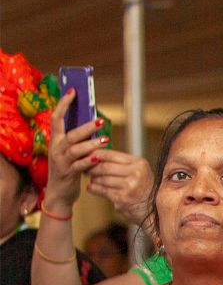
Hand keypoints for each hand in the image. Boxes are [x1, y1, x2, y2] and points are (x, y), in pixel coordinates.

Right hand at [43, 91, 106, 213]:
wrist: (59, 193)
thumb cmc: (68, 167)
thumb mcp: (70, 150)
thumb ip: (78, 138)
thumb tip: (93, 121)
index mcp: (55, 139)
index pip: (56, 118)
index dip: (64, 104)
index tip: (73, 91)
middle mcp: (56, 148)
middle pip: (70, 134)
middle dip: (86, 127)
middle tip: (101, 121)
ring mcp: (61, 161)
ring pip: (75, 149)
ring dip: (91, 144)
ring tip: (106, 140)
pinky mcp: (68, 173)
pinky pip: (79, 166)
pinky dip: (89, 161)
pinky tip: (99, 157)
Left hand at [85, 151, 154, 219]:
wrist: (153, 210)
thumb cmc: (142, 189)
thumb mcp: (137, 171)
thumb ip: (119, 163)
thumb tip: (94, 155)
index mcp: (139, 163)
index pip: (111, 154)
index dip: (95, 154)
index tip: (86, 156)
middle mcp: (136, 173)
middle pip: (105, 167)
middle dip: (91, 168)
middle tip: (85, 169)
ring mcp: (130, 187)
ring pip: (102, 179)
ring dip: (93, 179)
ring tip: (91, 179)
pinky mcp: (123, 199)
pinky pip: (102, 191)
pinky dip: (94, 189)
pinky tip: (92, 188)